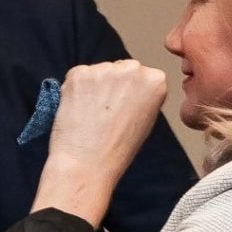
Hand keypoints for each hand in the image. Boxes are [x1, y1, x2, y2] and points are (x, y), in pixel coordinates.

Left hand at [32, 60, 167, 225]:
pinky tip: (77, 109)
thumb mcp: (147, 119)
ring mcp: (104, 69)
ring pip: (97, 71)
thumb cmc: (118, 149)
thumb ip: (142, 95)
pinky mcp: (79, 73)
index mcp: (156, 80)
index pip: (141, 75)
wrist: (87, 162)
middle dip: (112, 83)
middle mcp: (133, 69)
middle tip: (104, 110)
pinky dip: (75, 89)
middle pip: (120, 68)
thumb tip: (128, 87)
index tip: (124, 106)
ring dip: (92, 85)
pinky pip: (77, 76)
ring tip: (90, 113)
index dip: (129, 92)